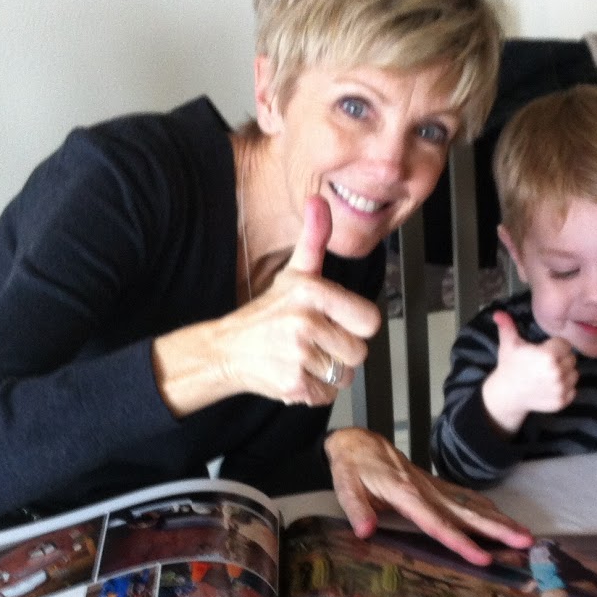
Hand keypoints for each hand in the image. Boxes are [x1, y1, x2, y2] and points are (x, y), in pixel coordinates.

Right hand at [158, 197, 379, 412]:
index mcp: (312, 291)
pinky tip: (296, 372)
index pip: (370, 320)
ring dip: (328, 373)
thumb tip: (319, 201)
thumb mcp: (294, 273)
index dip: (356, 325)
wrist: (227, 349)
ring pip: (344, 376)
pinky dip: (314, 391)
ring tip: (305, 357)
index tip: (336, 321)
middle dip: (342, 352)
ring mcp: (297, 354)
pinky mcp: (292, 383)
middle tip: (317, 342)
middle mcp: (304, 321)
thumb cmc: (268, 313)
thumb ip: (314, 238)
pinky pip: (327, 395)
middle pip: (359, 352)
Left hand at [325, 428, 533, 565]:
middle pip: (467, 513)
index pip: (437, 524)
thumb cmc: (352, 466)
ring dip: (499, 520)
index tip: (482, 558)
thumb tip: (365, 531)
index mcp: (406, 494)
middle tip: (525, 541)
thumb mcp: (345, 485)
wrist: (359, 442)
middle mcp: (426, 491)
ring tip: (525, 535)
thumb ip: (356, 508)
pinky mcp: (435, 486)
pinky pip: (465, 497)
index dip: (460, 542)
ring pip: (472, 504)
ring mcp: (434, 487)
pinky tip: (502, 518)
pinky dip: (487, 508)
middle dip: (497, 529)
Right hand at [480, 311, 576, 434]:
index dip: (555, 346)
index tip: (544, 351)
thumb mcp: (508, 344)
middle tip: (545, 363)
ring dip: (565, 373)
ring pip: (574, 374)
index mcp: (548, 356)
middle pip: (571, 359)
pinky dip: (565, 388)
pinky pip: (573, 390)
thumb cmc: (509, 366)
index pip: (565, 345)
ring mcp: (560, 389)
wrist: (506, 394)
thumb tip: (498, 313)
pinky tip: (550, 386)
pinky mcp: (561, 402)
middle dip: (560, 359)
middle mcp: (557, 372)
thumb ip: (507, 326)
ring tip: (549, 374)